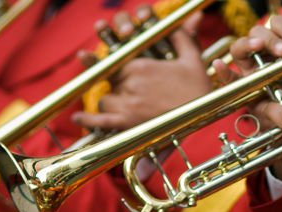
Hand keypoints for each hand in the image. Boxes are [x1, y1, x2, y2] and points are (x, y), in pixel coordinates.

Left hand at [72, 12, 209, 131]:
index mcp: (141, 65)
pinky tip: (77, 117)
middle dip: (114, 86)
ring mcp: (128, 103)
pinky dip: (88, 119)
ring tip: (121, 108)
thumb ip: (183, 36)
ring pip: (105, 100)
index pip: (113, 62)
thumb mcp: (192, 58)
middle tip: (123, 91)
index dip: (101, 62)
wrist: (204, 116)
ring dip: (110, 103)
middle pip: (109, 82)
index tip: (84, 56)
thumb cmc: (199, 88)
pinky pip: (102, 121)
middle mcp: (131, 82)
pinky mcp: (129, 123)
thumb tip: (189, 18)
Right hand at [213, 19, 281, 182]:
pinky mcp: (242, 88)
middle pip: (258, 32)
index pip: (278, 24)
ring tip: (259, 48)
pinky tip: (220, 65)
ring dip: (249, 44)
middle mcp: (264, 54)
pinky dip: (223, 71)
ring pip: (241, 47)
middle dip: (271, 38)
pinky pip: (228, 78)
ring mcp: (250, 69)